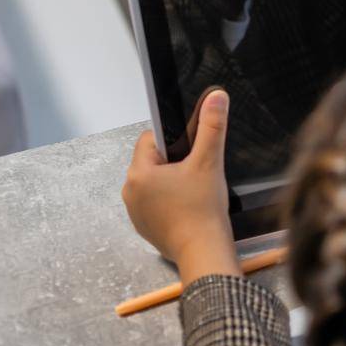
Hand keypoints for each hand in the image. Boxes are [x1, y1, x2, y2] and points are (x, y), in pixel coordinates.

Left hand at [122, 87, 239, 283]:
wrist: (203, 250)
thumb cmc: (202, 207)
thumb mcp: (209, 161)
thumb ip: (212, 126)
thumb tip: (216, 96)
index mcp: (139, 173)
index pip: (150, 139)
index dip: (173, 139)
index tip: (192, 150)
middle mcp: (129, 192)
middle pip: (152, 161)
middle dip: (174, 162)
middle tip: (198, 171)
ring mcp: (134, 213)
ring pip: (154, 182)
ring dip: (171, 181)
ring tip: (195, 190)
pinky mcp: (144, 228)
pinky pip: (155, 203)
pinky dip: (169, 201)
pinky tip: (189, 207)